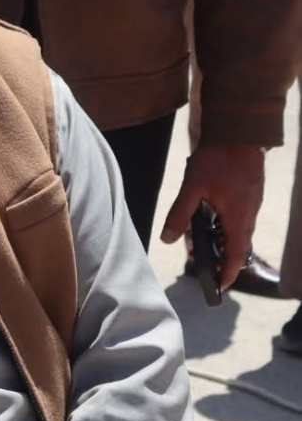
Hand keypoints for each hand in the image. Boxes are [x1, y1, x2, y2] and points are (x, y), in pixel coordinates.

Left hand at [159, 141, 264, 289]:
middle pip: (237, 247)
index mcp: (238, 218)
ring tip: (201, 245)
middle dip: (221, 260)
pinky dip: (226, 227)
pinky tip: (210, 221)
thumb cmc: (216, 159)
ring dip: (222, 243)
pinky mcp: (250, 196)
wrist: (238, 133)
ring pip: (239, 233)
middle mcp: (249, 215)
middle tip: (202, 266)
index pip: (235, 255)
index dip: (227, 273)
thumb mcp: (192, 188)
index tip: (219, 287)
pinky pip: (240, 220)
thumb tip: (167, 239)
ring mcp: (252, 205)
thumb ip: (179, 214)